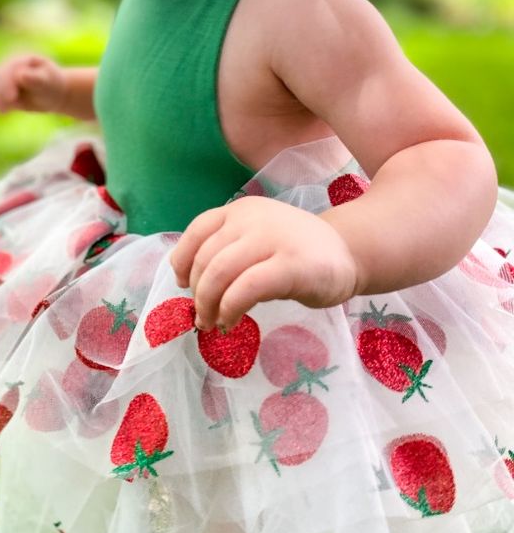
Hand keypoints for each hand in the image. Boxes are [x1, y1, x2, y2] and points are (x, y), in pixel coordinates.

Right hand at [0, 53, 67, 114]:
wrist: (53, 94)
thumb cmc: (53, 85)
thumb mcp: (48, 82)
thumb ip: (35, 78)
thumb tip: (20, 75)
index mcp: (21, 59)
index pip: (9, 69)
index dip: (7, 83)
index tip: (11, 98)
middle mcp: (8, 65)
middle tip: (4, 109)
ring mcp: (2, 77)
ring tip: (2, 111)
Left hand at [169, 197, 358, 330]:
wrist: (349, 252)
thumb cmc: (297, 251)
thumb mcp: (257, 238)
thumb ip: (228, 248)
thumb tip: (190, 283)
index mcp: (241, 210)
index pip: (197, 230)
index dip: (182, 260)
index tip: (183, 284)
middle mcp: (252, 218)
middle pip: (205, 258)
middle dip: (197, 292)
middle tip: (202, 316)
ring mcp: (272, 239)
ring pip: (220, 272)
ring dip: (208, 304)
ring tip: (212, 322)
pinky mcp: (290, 265)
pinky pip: (246, 289)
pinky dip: (230, 309)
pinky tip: (232, 321)